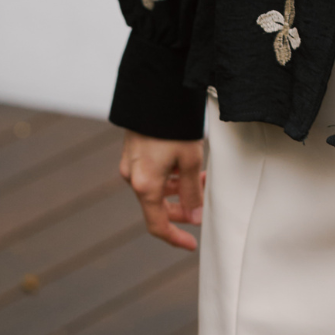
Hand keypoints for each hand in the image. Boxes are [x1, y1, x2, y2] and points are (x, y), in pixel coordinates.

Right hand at [119, 131, 204, 249]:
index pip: (157, 225)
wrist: (153, 90)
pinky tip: (186, 163)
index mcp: (144, 185)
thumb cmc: (173, 126)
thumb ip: (192, 192)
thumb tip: (194, 216)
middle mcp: (132, 177)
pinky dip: (170, 174)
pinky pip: (152, 172)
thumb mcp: (189, 160)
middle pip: (158, 206)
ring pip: (157, 187)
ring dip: (179, 188)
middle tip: (204, 199)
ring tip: (201, 174)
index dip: (176, 237)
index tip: (192, 244)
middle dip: (183, 207)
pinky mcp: (133, 150)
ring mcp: (131, 164)